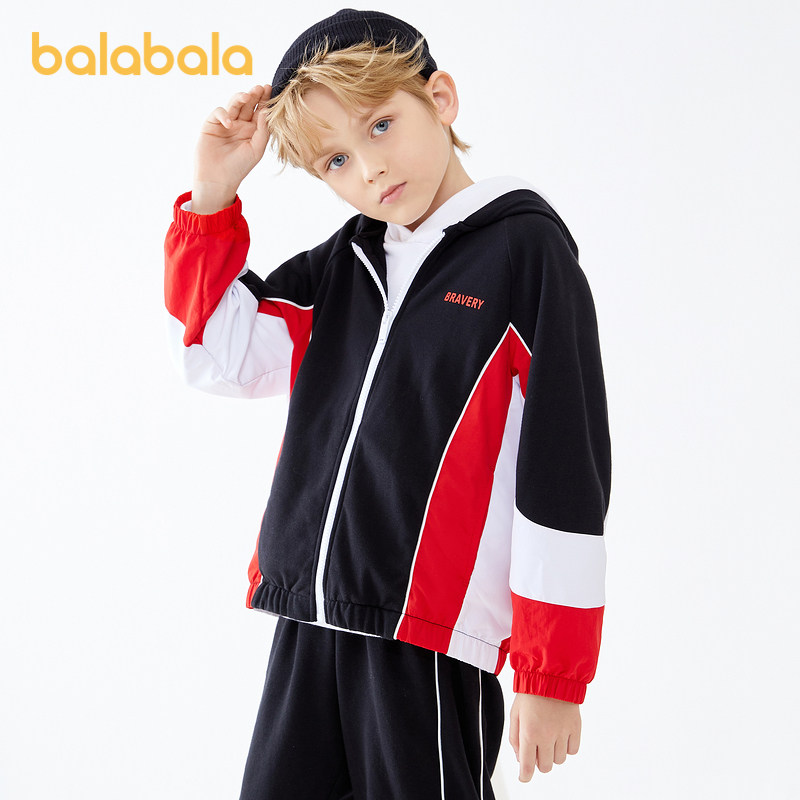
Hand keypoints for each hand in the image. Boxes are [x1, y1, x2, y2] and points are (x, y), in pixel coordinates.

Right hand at [192, 84, 271, 212]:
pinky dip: (224, 114)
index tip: (270, 88)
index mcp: (253, 130)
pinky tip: (230, 123)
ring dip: (240, 98)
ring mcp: (226, 123)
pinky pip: (219, 112)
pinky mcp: (212, 124)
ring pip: (234, 104)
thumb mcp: (256, 150)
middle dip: (254, 94)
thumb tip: (266, 111)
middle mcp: (240, 124)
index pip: (260, 111)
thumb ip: (263, 131)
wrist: (218, 179)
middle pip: (248, 105)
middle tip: (260, 87)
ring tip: (247, 96)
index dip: (264, 100)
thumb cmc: (239, 167)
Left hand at [509, 692, 580, 781]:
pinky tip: (561, 735)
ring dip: (553, 753)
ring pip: (560, 760)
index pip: (528, 766)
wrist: (551, 674)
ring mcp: (563, 733)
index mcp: (529, 733)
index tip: (524, 776)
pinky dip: (567, 747)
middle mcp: (547, 736)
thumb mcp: (515, 713)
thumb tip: (520, 757)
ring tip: (549, 736)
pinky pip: (573, 750)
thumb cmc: (530, 693)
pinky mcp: (576, 728)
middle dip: (539, 760)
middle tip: (537, 747)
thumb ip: (515, 738)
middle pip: (545, 767)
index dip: (525, 775)